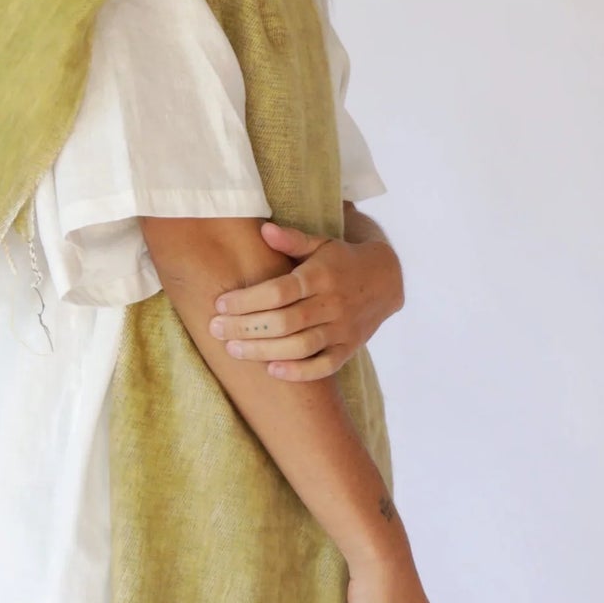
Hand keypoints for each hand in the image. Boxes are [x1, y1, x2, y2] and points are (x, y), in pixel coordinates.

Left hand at [208, 221, 403, 380]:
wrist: (386, 280)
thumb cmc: (341, 260)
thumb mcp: (321, 243)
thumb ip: (292, 240)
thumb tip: (264, 230)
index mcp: (321, 276)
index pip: (279, 291)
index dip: (248, 300)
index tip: (221, 304)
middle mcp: (332, 304)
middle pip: (284, 322)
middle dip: (246, 327)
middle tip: (216, 329)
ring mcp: (342, 329)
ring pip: (300, 346)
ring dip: (263, 351)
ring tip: (233, 349)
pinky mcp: (348, 349)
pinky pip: (324, 366)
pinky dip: (299, 372)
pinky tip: (271, 371)